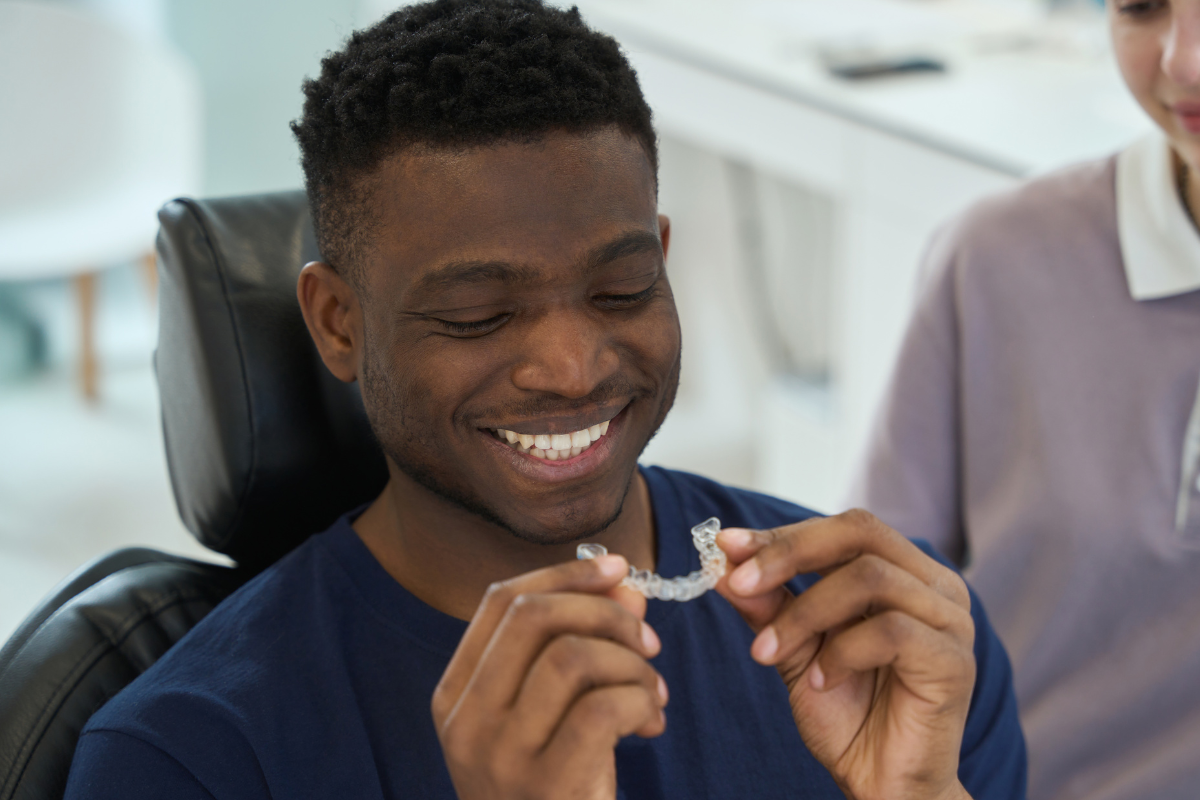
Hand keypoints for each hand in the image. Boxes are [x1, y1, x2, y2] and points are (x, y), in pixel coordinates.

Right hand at [431, 555, 667, 799]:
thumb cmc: (556, 792)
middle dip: (605, 612)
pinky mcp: (545, 785)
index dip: (564, 574)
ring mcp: (499, 755)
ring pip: (572, 656)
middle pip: (533, 616)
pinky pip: (603, 708)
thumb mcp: (557, 713)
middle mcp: (465, 720)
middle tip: (647, 640)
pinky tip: (652, 723)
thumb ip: (584, 645)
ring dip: (631, 663)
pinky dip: (641, 701)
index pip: (500, 601)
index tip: (620, 571)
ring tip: (652, 693)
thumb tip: (626, 586)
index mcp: (455, 694)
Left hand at [717, 510, 975, 799]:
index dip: (783, 534)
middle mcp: (934, 586)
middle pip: (860, 532)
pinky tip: (821, 681)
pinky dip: (841, 652)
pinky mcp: (954, 661)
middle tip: (739, 583)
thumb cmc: (847, 716)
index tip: (726, 546)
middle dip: (789, 553)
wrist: (883, 788)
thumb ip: (768, 606)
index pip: (843, 529)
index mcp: (902, 573)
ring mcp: (950, 620)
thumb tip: (724, 564)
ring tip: (769, 652)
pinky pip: (891, 631)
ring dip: (804, 612)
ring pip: (869, 578)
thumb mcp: (793, 650)